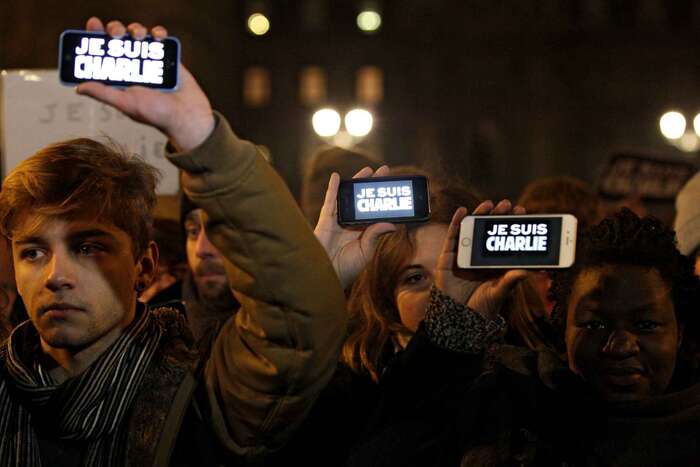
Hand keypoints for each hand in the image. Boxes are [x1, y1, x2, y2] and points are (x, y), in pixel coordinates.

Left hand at [75, 17, 214, 151]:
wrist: (187, 115)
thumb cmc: (157, 115)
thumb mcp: (126, 104)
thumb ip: (104, 94)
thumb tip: (79, 88)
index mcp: (119, 75)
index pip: (101, 52)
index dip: (94, 37)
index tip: (93, 25)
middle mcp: (132, 65)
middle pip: (118, 38)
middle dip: (115, 30)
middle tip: (117, 35)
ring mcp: (150, 59)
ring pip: (137, 34)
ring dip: (136, 29)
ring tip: (139, 36)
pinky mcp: (167, 56)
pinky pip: (160, 37)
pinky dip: (158, 32)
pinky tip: (157, 37)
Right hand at [314, 166, 396, 288]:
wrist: (327, 275)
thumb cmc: (346, 269)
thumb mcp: (366, 252)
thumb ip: (376, 235)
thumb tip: (392, 223)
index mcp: (362, 232)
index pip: (375, 211)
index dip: (383, 199)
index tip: (395, 188)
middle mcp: (351, 224)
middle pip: (363, 200)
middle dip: (373, 186)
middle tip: (384, 171)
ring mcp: (338, 221)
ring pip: (348, 197)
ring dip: (357, 182)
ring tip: (368, 170)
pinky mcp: (326, 221)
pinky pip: (330, 202)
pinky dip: (332, 189)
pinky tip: (337, 177)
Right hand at [435, 199, 527, 320]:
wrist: (458, 318)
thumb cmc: (480, 307)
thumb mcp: (498, 292)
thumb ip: (510, 281)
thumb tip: (528, 270)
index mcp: (495, 262)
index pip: (505, 238)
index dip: (512, 225)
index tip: (522, 212)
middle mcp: (480, 256)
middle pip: (490, 230)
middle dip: (499, 217)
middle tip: (508, 205)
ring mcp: (464, 254)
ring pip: (473, 229)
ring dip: (480, 214)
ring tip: (490, 204)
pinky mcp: (449, 256)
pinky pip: (452, 236)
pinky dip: (456, 222)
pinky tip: (463, 211)